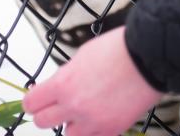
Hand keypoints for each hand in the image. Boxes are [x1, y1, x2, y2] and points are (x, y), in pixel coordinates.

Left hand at [22, 26, 162, 135]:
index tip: (37, 99)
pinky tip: (99, 117)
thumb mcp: (79, 59)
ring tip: (82, 112)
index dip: (33, 101)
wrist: (147, 58)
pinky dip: (93, 131)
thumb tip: (57, 88)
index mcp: (62, 84)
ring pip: (69, 134)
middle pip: (43, 122)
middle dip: (46, 114)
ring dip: (72, 124)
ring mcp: (94, 121)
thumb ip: (65, 77)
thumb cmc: (115, 51)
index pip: (32, 103)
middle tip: (55, 107)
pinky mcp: (113, 129)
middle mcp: (74, 106)